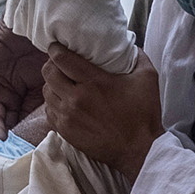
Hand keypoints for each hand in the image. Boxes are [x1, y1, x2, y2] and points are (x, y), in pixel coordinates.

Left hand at [42, 45, 166, 176]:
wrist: (139, 150)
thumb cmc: (144, 114)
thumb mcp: (148, 78)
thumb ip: (138, 56)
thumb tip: (129, 43)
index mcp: (95, 82)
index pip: (62, 59)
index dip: (56, 49)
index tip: (57, 47)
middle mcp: (77, 98)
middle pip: (48, 73)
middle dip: (51, 64)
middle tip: (59, 64)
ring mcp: (69, 116)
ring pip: (46, 92)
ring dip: (51, 84)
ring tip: (61, 83)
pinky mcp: (66, 131)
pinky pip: (48, 112)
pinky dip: (53, 104)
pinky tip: (64, 102)